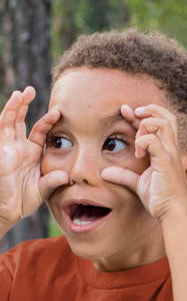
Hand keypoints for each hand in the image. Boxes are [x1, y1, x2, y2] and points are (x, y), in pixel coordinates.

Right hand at [0, 86, 65, 228]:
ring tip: (20, 93)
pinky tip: (9, 109)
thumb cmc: (24, 200)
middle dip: (24, 105)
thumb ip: (54, 180)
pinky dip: (5, 119)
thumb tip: (67, 176)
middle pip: (20, 120)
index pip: (39, 131)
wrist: (6, 211)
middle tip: (31, 89)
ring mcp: (6, 149)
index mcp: (31, 153)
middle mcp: (17, 147)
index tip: (58, 111)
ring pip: (8, 122)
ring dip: (13, 107)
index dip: (47, 121)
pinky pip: (1, 132)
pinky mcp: (0, 153)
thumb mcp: (43, 188)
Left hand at [101, 104, 186, 220]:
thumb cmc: (160, 199)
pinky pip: (153, 141)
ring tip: (136, 139)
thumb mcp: (138, 184)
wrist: (172, 212)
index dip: (142, 114)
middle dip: (148, 110)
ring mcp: (170, 153)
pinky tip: (137, 153)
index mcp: (166, 150)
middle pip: (166, 116)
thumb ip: (124, 176)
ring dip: (145, 125)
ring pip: (162, 123)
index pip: (158, 122)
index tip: (125, 112)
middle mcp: (171, 148)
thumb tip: (104, 173)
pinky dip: (142, 141)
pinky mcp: (166, 161)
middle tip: (131, 113)